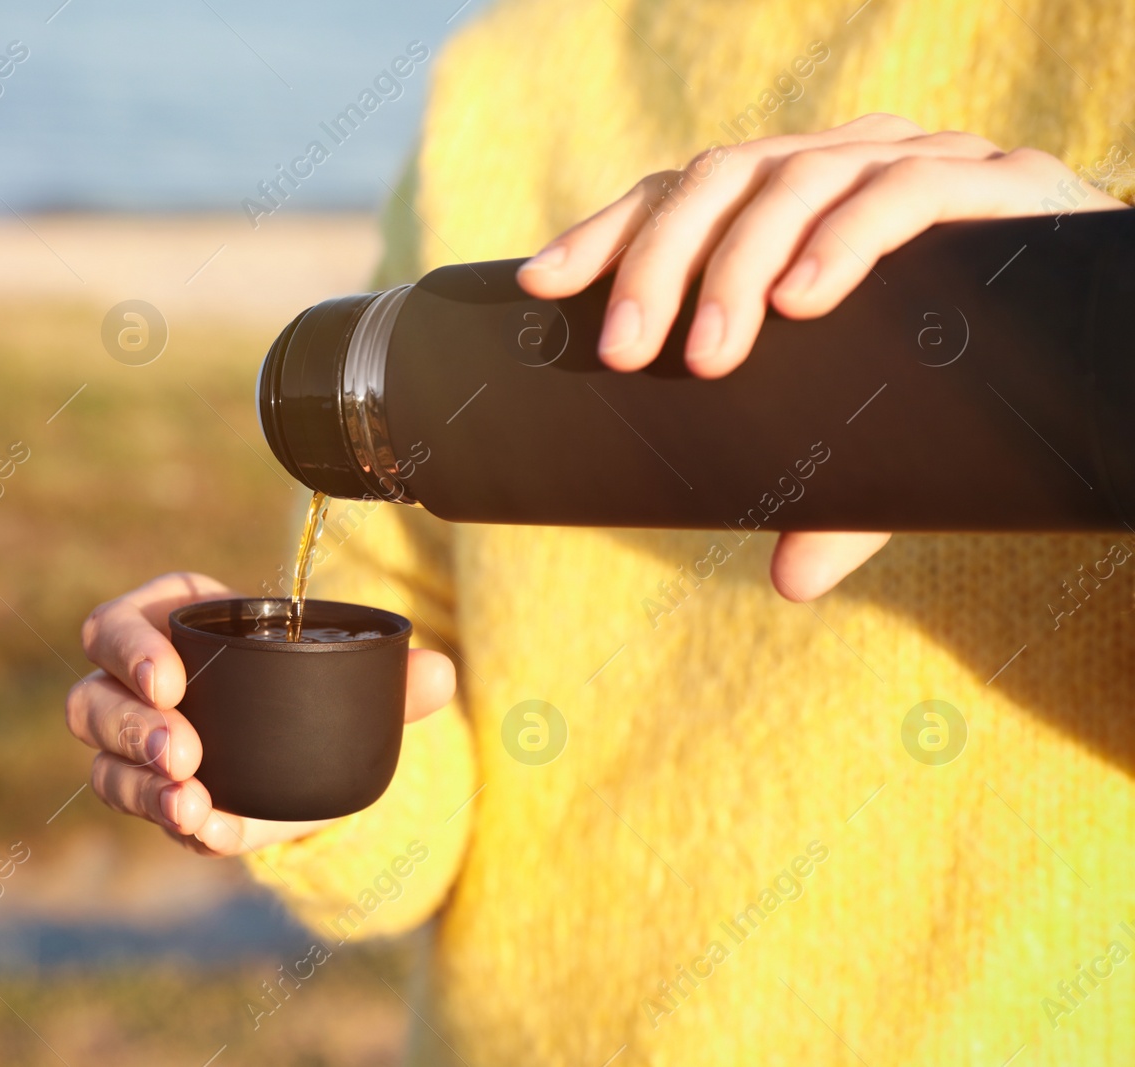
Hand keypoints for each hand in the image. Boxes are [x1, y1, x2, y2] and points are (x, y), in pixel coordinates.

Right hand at [68, 572, 456, 855]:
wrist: (311, 743)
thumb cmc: (308, 678)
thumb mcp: (343, 669)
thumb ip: (392, 671)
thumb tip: (440, 672)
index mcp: (169, 621)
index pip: (115, 626)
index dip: (130, 649)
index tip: (171, 681)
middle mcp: (136, 685)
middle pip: (95, 701)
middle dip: (134, 728)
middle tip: (185, 753)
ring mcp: (137, 748)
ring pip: (105, 763)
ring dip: (141, 786)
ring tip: (191, 804)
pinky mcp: (156, 797)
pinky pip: (144, 811)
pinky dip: (174, 823)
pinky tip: (207, 830)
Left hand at [517, 113, 1127, 599]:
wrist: (1107, 335)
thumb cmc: (976, 370)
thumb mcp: (890, 432)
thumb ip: (842, 494)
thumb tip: (788, 581)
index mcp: (798, 201)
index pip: (679, 194)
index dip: (607, 233)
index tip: (541, 286)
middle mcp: (846, 165)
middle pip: (719, 180)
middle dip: (661, 262)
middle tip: (629, 352)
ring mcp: (919, 162)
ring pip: (793, 178)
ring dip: (737, 263)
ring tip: (710, 351)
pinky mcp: (994, 185)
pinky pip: (901, 193)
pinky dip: (844, 242)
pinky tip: (805, 298)